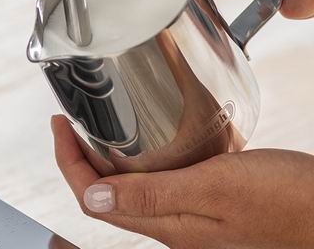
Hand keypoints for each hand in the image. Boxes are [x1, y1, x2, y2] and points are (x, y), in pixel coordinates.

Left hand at [52, 115, 313, 248]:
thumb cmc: (284, 202)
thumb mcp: (213, 189)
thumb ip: (151, 194)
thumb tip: (90, 195)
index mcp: (165, 222)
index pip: (93, 195)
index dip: (68, 160)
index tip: (59, 125)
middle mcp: (169, 221)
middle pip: (103, 191)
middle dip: (79, 156)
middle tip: (71, 123)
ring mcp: (185, 211)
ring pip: (126, 185)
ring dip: (105, 157)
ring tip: (97, 127)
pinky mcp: (202, 197)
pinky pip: (155, 180)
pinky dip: (138, 158)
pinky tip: (145, 139)